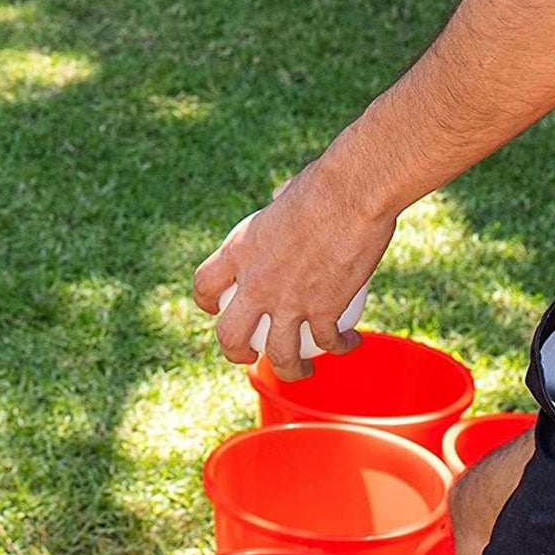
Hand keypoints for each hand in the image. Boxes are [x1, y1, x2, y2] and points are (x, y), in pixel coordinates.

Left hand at [193, 160, 393, 381]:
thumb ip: (277, 207)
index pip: (204, 285)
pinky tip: (350, 342)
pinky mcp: (324, 311)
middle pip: (230, 336)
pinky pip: (328, 344)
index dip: (207, 303)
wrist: (350, 194)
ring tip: (303, 369)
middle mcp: (256, 282)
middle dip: (237, 352)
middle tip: (254, 353)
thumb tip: (281, 199)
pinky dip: (340, 347)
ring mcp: (289, 302)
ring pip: (279, 357)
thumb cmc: (323, 184)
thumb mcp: (284, 194)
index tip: (220, 308)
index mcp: (239, 250)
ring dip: (291, 370)